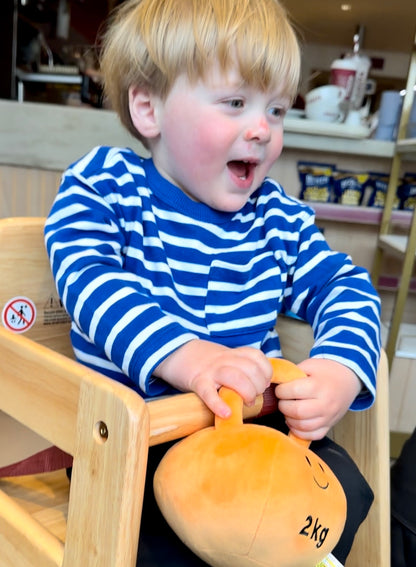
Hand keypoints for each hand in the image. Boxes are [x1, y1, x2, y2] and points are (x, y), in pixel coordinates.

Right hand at [154, 340, 272, 417]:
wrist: (177, 352)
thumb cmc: (206, 361)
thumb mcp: (226, 357)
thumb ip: (242, 367)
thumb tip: (262, 386)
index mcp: (233, 353)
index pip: (257, 357)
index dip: (266, 372)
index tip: (264, 382)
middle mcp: (224, 360)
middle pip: (250, 369)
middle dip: (258, 386)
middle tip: (254, 397)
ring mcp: (211, 370)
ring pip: (235, 377)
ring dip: (246, 392)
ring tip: (246, 403)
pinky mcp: (197, 382)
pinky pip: (209, 393)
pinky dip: (218, 404)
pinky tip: (226, 413)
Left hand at [274, 358, 361, 440]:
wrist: (348, 378)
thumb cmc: (326, 371)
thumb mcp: (309, 365)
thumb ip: (292, 374)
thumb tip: (274, 381)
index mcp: (318, 386)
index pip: (292, 392)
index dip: (281, 391)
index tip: (280, 389)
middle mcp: (325, 403)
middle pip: (297, 412)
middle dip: (284, 406)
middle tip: (283, 400)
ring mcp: (328, 417)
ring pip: (303, 426)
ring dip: (290, 420)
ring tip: (288, 411)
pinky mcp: (330, 425)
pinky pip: (313, 436)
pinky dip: (300, 432)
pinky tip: (295, 423)